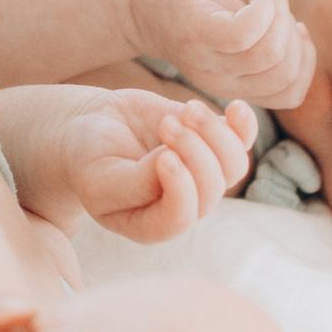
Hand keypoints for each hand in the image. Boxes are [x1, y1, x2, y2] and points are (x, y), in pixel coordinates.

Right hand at [55, 88, 256, 241]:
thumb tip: (175, 164)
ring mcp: (198, 174)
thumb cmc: (87, 155)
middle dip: (194, 151)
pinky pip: (241, 141)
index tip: (164, 154)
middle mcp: (181, 204)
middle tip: (166, 124)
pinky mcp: (208, 142)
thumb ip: (135, 182)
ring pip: (232, 166)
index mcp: (150, 223)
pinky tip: (236, 107)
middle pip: (210, 189)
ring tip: (187, 110)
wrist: (91, 126)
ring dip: (215, 134)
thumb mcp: (99, 175)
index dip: (181, 188)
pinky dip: (243, 125)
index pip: (180, 218)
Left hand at [129, 0, 315, 113]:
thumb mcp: (229, 32)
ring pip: (271, 54)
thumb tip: (302, 37)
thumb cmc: (186, 6)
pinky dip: (266, 6)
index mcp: (232, 85)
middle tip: (275, 1)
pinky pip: (247, 31)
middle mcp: (220, 80)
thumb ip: (262, 43)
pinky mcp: (198, 31)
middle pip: (285, 73)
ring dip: (282, 14)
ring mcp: (208, 59)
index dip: (305, 59)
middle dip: (294, 33)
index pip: (290, 92)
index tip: (295, 25)